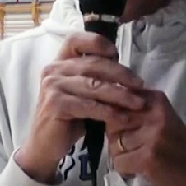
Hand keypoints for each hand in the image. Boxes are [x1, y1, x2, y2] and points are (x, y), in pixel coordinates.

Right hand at [16, 33, 144, 183]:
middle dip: (121, 74)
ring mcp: (53, 86)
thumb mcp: (82, 93)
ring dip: (121, 95)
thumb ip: (96, 78)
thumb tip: (128, 73)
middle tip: (140, 84)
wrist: (45, 146)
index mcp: (59, 62)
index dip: (97, 42)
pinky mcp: (56, 104)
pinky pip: (90, 106)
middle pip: (93, 64)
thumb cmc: (68, 117)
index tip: (117, 54)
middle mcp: (53, 70)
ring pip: (95, 86)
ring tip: (138, 103)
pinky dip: (110, 112)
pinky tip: (124, 118)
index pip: (75, 40)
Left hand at [107, 90, 185, 185]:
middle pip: (113, 122)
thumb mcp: (161, 118)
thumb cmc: (177, 144)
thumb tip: (105, 107)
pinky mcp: (148, 157)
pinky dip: (125, 169)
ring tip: (138, 158)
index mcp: (156, 99)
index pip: (119, 100)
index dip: (116, 118)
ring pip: (114, 144)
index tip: (126, 128)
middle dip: (117, 137)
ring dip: (121, 155)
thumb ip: (137, 110)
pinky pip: (119, 162)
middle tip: (133, 147)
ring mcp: (152, 135)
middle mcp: (155, 113)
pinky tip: (139, 169)